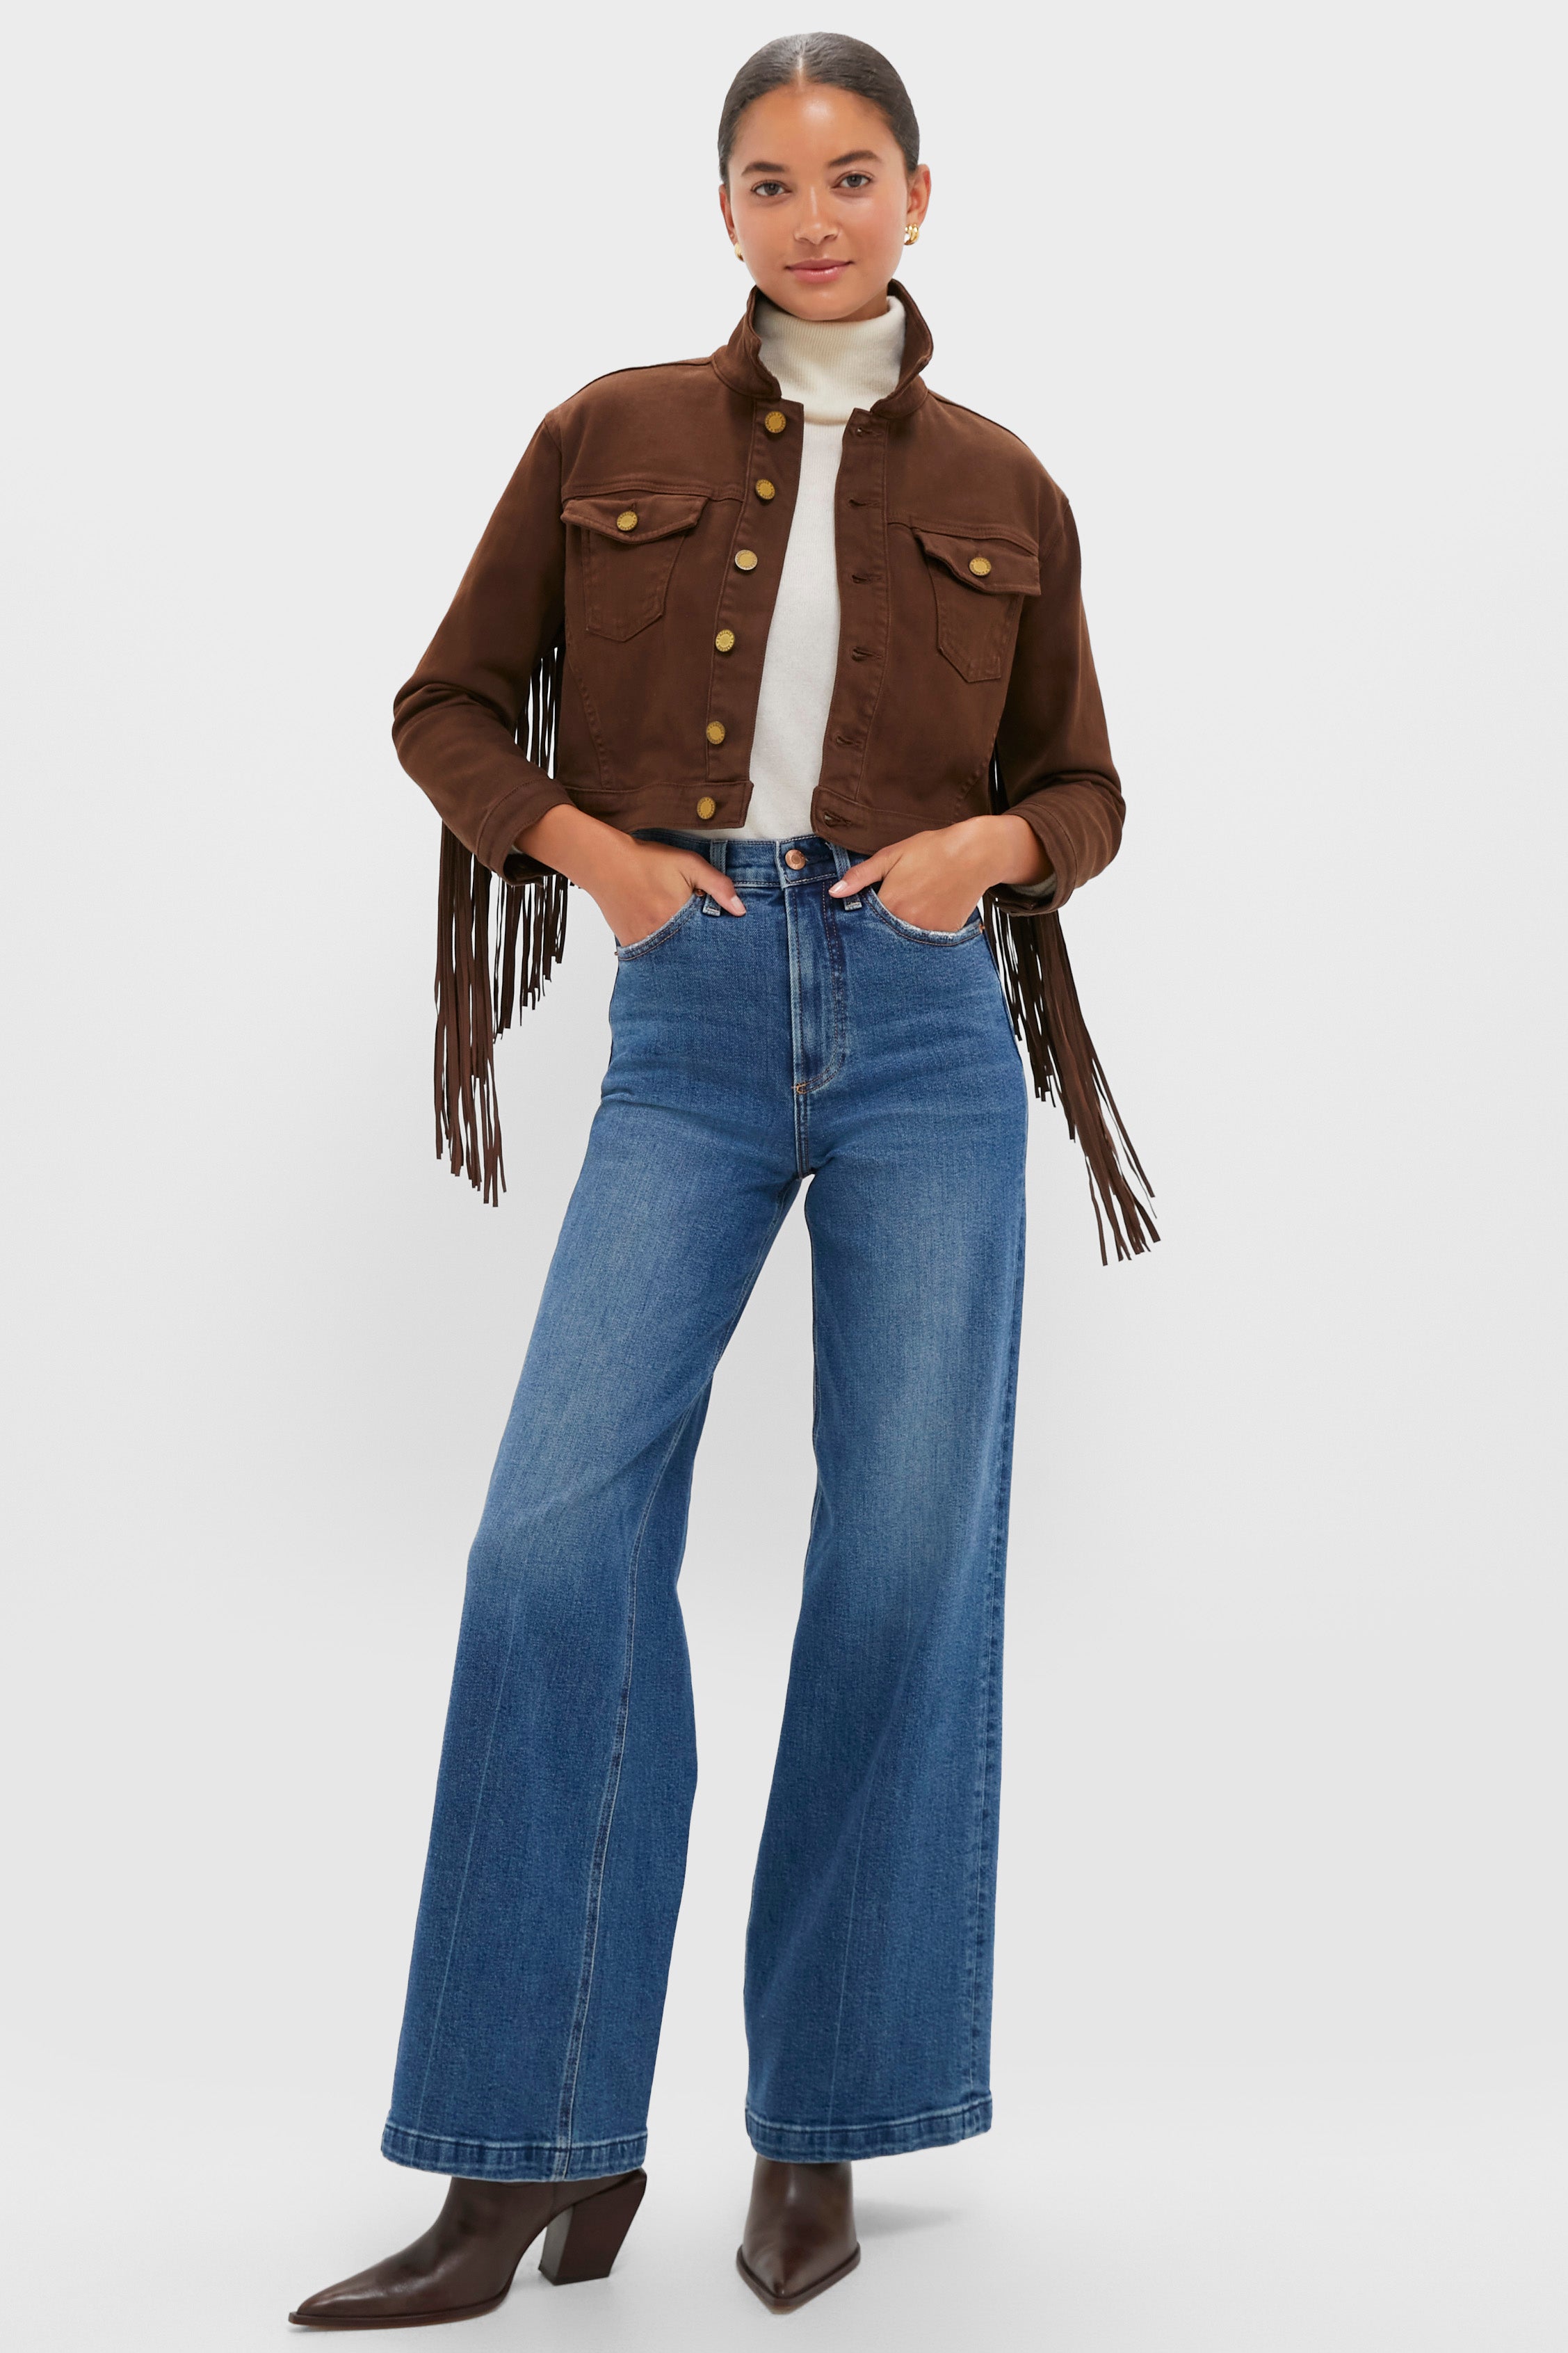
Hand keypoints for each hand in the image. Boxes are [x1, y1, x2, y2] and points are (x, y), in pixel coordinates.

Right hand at [514, 806, 744, 945]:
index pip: (708, 938)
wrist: (604, 862)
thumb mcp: (688, 864)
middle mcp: (660, 934)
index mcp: (678, 916)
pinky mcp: (629, 943)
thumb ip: (717, 885)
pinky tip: (665, 937)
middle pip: (690, 950)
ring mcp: (643, 941)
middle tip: (707, 943)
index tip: (727, 941)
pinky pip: (651, 954)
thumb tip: (741, 910)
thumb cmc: (646, 860)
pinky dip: (662, 950)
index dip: (717, 938)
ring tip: (685, 939)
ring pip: (671, 955)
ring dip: (680, 949)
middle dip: (700, 948)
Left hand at [830, 814, 1053, 929]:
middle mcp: (908, 923)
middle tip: (896, 907)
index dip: (863, 919)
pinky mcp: (946, 935)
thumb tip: (834, 892)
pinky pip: (928, 943)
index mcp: (890, 904)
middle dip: (882, 929)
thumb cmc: (932, 850)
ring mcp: (929, 932)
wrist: (976, 853)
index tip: (867, 913)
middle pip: (884, 936)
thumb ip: (860, 876)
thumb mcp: (892, 855)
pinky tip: (928, 914)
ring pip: (906, 942)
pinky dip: (923, 935)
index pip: (865, 924)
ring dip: (903, 933)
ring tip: (913, 909)